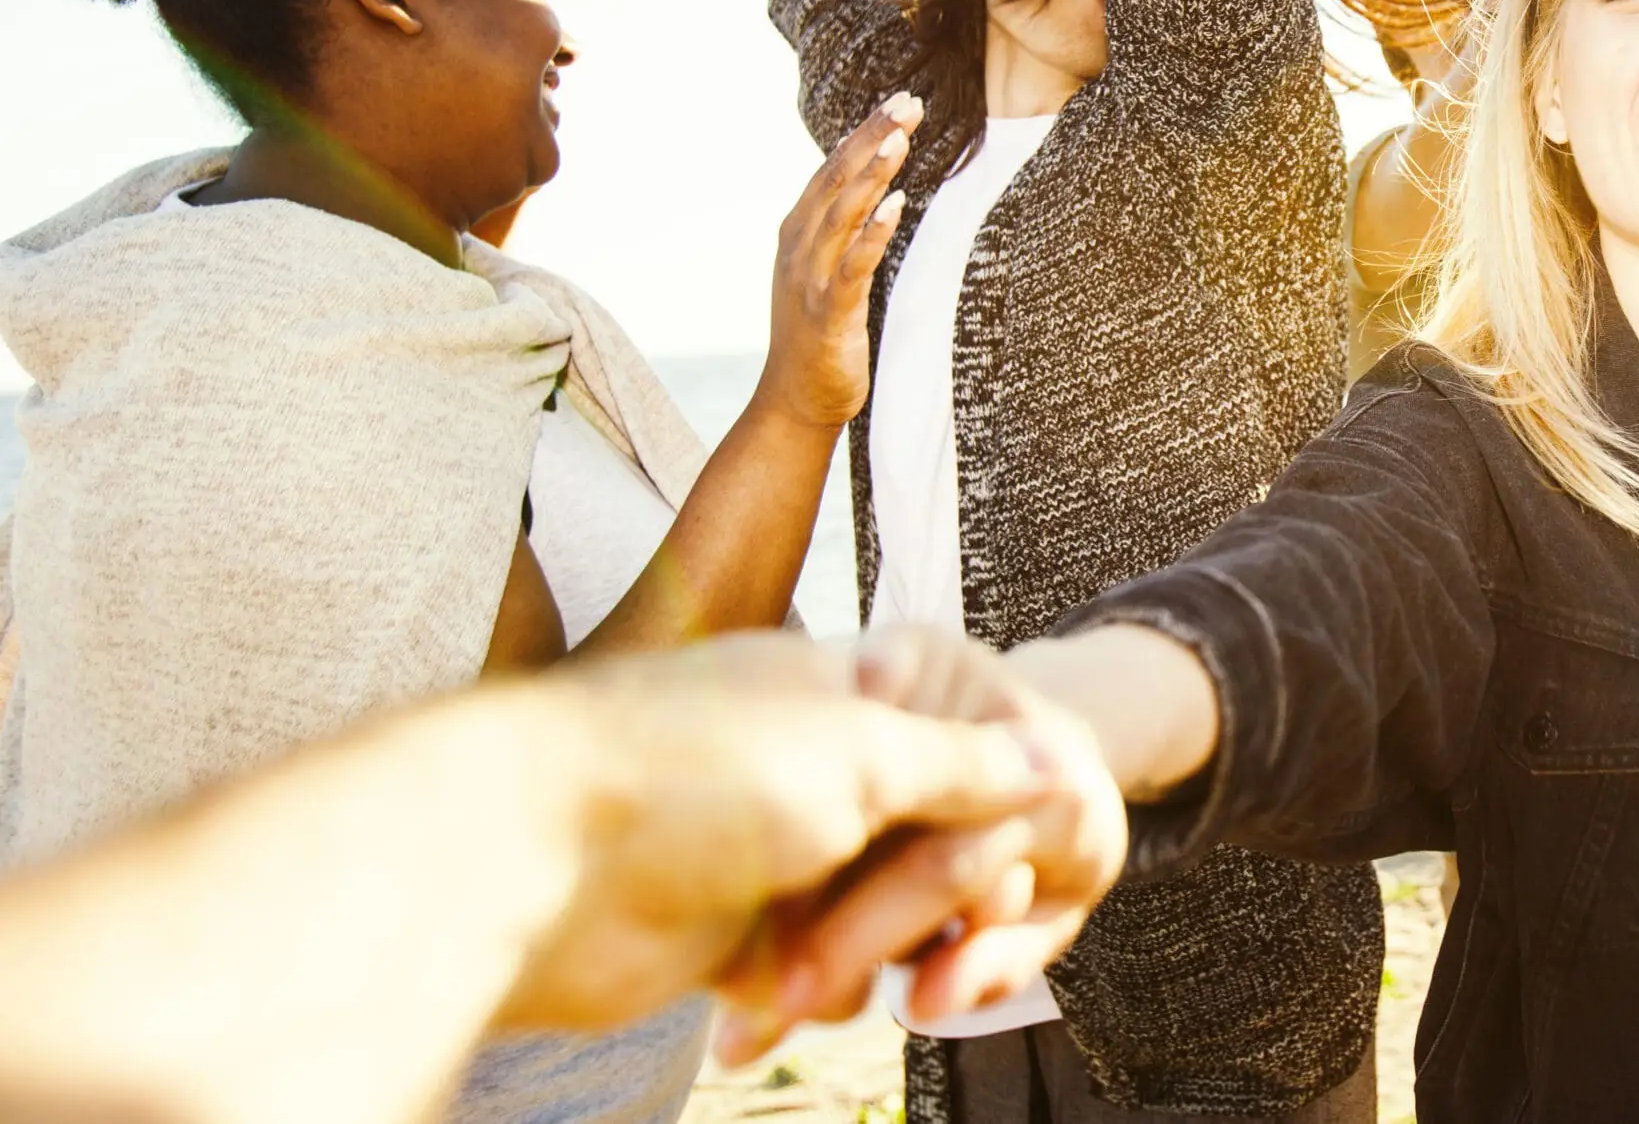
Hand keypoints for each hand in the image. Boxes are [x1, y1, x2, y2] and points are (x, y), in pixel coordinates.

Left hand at [494, 635, 1111, 1042]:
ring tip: (828, 973)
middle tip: (942, 941)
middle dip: (929, 900)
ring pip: (866, 916)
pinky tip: (782, 1005)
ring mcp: (759, 852)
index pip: (951, 741)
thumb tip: (1056, 759)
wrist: (524, 863)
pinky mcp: (720, 935)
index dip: (988, 802)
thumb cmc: (690, 775)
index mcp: (834, 692)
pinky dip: (807, 997)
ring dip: (867, 957)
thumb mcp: (858, 751)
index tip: (1020, 850)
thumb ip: (962, 765)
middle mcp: (799, 765)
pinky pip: (804, 973)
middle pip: (917, 838)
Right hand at [751, 93, 916, 431]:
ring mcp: (810, 278)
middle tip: (907, 102)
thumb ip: (839, 227)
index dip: (864, 132)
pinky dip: (874, 232)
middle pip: (837, 179)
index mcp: (799, 231)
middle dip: (872, 137)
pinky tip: (896, 206)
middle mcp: (799, 247)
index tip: (898, 100)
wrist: (795, 399)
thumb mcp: (823, 268)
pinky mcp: (828, 312)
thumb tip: (870, 186)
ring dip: (871, 174)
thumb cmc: (817, 331)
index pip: (832, 168)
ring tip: (899, 138)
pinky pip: (853, 265)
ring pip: (842, 214)